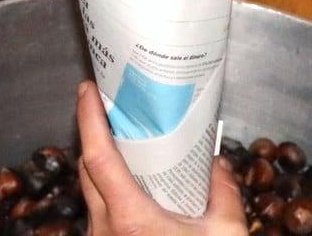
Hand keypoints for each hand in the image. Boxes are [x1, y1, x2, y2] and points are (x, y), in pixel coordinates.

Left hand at [77, 81, 244, 235]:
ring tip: (123, 145)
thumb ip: (224, 193)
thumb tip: (218, 164)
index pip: (97, 156)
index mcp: (129, 217)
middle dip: (93, 135)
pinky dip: (109, 194)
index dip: (88, 117)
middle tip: (108, 108)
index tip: (88, 90)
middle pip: (86, 169)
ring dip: (101, 167)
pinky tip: (132, 189)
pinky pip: (99, 215)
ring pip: (90, 194)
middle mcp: (105, 229)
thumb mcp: (225, 234)